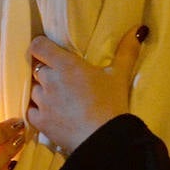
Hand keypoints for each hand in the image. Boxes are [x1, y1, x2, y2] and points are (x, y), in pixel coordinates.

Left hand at [26, 25, 146, 153]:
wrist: (105, 139)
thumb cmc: (112, 104)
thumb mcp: (120, 75)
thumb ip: (126, 51)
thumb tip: (139, 30)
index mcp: (66, 65)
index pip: (38, 46)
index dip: (41, 46)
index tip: (48, 51)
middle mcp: (49, 80)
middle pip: (36, 68)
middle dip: (45, 71)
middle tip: (60, 77)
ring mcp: (42, 102)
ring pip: (33, 90)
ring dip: (42, 91)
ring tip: (58, 98)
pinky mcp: (40, 122)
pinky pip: (30, 110)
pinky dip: (37, 110)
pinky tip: (50, 113)